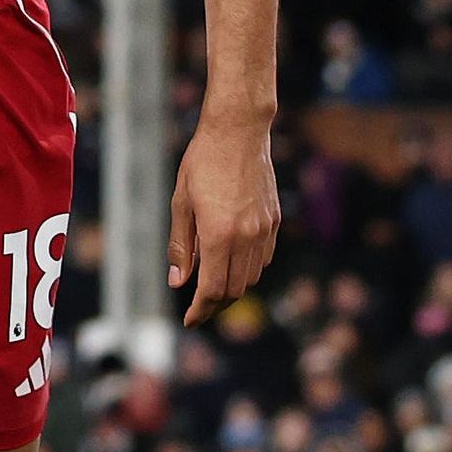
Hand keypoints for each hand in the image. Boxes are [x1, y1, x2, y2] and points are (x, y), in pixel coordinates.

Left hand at [167, 117, 279, 324]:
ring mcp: (264, 229)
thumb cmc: (203, 162)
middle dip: (215, 305)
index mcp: (219, 235)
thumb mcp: (181, 203)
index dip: (200, 310)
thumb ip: (181, 246)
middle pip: (234, 290)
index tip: (189, 319)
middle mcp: (246, 237)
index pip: (213, 290)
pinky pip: (263, 259)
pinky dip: (247, 270)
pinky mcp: (274, 220)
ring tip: (213, 288)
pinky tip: (232, 264)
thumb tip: (178, 282)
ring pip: (251, 278)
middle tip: (198, 309)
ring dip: (232, 289)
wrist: (239, 131)